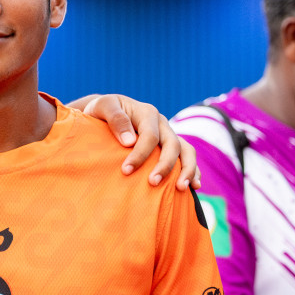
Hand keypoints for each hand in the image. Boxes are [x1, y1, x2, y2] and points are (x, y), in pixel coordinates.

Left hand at [70, 94, 198, 189]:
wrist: (106, 112)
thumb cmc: (101, 111)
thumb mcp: (102, 107)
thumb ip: (115, 119)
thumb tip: (129, 141)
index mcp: (147, 113)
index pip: (149, 135)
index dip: (139, 154)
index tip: (126, 171)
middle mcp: (162, 124)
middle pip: (172, 144)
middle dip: (165, 165)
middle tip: (153, 183)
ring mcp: (168, 135)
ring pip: (187, 150)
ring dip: (187, 169)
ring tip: (181, 188)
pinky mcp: (170, 146)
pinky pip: (188, 157)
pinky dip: (194, 171)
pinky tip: (193, 186)